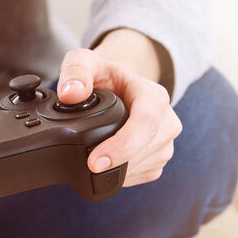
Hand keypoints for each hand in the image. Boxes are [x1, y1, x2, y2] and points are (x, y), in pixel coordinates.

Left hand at [57, 30, 181, 186]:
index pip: (146, 123)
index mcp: (152, 95)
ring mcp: (166, 141)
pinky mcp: (160, 158)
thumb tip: (70, 94)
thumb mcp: (85, 61)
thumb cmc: (103, 76)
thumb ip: (75, 71)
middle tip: (87, 168)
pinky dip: (125, 176)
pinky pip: (145, 174)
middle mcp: (166, 118)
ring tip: (95, 161)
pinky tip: (109, 165)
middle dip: (117, 163)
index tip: (95, 162)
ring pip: (147, 165)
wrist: (119, 88)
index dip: (122, 145)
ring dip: (120, 170)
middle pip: (148, 149)